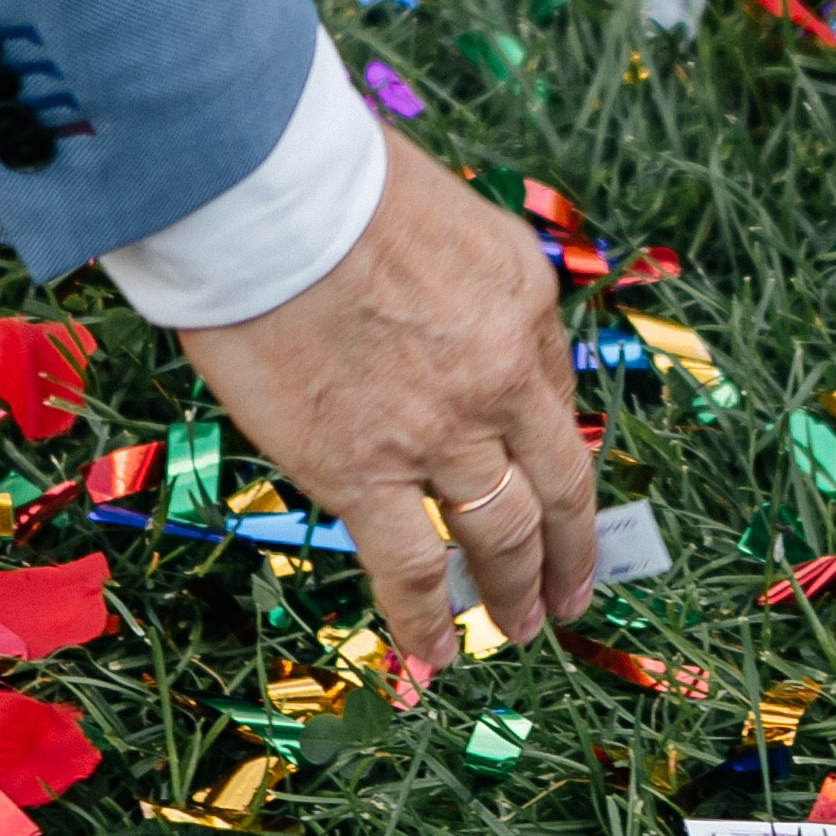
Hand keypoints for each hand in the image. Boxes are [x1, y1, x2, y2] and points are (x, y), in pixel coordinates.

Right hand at [177, 131, 596, 670]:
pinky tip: (435, 656)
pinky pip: (411, 566)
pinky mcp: (366, 473)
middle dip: (569, 546)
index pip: (551, 388)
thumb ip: (458, 282)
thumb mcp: (439, 211)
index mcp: (523, 297)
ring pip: (503, 533)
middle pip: (556, 481)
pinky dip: (427, 619)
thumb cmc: (325, 179)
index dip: (547, 446)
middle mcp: (501, 374)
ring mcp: (440, 432)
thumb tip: (441, 326)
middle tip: (572, 591)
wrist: (264, 192)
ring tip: (520, 626)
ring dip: (517, 588)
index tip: (548, 480)